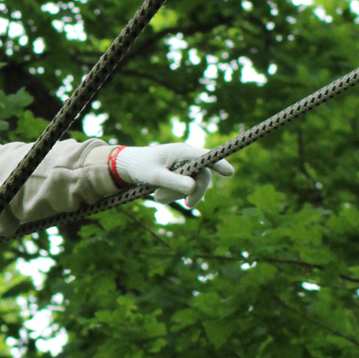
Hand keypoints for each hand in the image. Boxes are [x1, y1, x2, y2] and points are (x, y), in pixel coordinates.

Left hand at [112, 143, 233, 206]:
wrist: (128, 166)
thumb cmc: (140, 167)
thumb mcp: (154, 176)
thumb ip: (173, 182)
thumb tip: (193, 188)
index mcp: (182, 151)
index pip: (205, 157)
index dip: (219, 164)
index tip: (230, 173)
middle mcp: (187, 157)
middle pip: (202, 176)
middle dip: (195, 192)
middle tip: (188, 206)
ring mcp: (185, 166)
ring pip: (193, 185)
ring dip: (177, 194)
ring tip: (157, 195)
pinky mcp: (181, 175)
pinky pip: (185, 188)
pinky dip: (174, 194)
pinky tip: (159, 194)